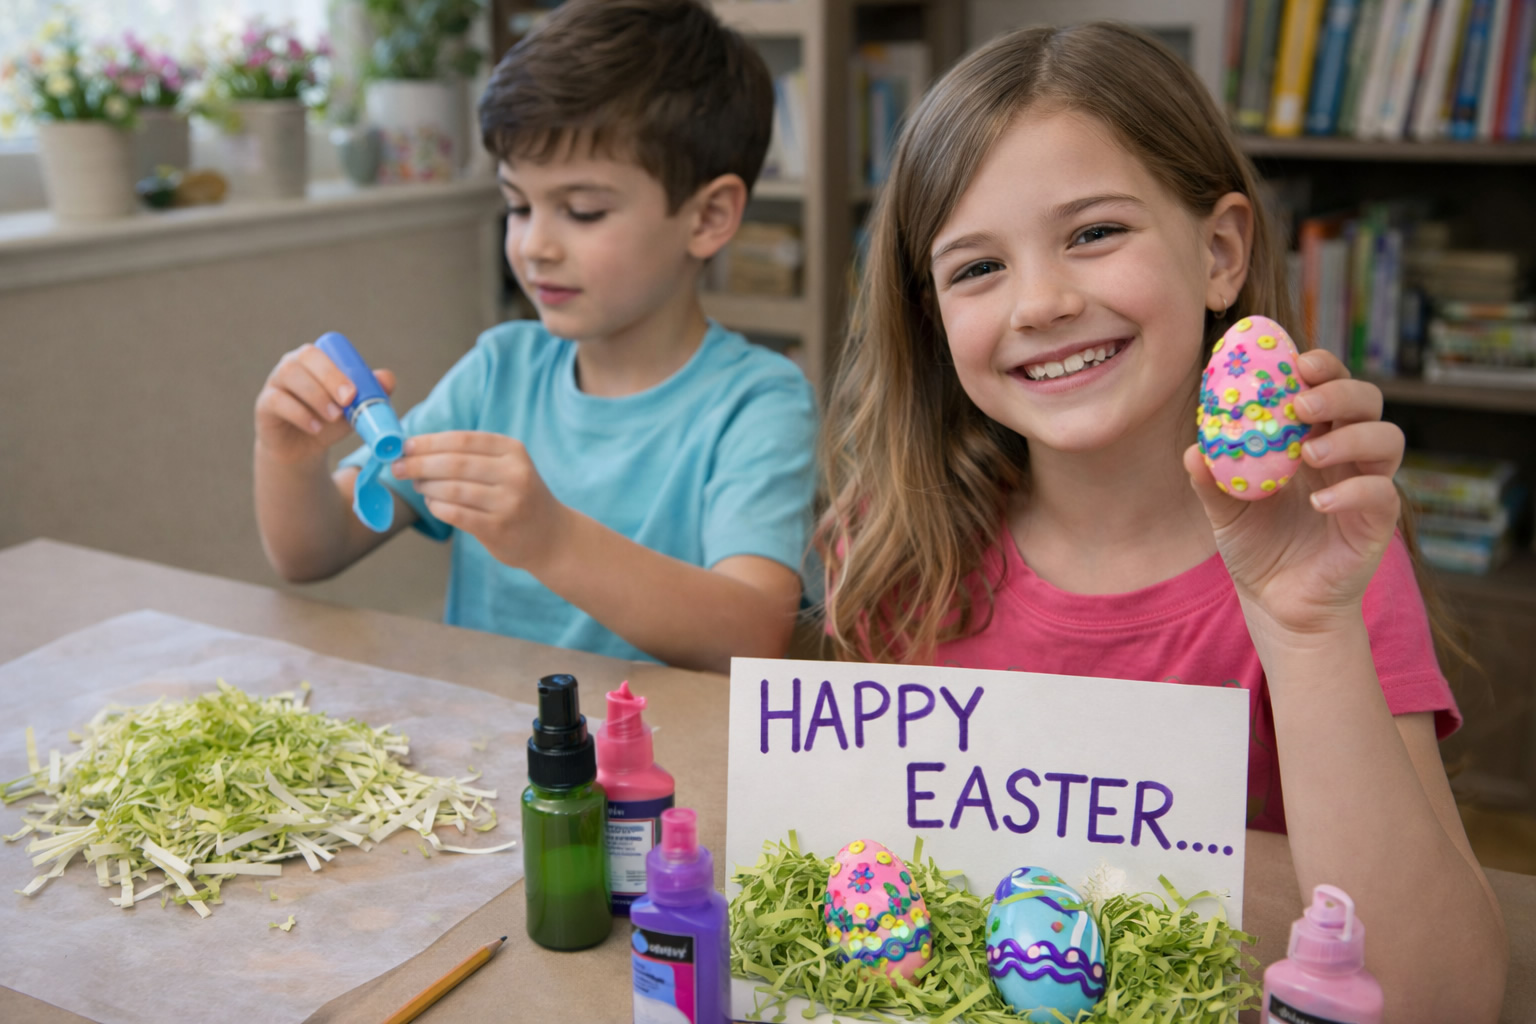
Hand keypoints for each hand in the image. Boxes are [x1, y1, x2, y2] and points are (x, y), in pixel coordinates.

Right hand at [255, 343, 396, 464]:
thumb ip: (372, 392)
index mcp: (315, 360)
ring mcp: (275, 382)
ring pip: (289, 375)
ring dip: (315, 396)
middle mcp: (292, 364)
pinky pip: (276, 401)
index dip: (338, 368)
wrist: (304, 449)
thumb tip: (387, 378)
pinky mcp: (264, 404)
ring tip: (333, 417)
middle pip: (305, 358)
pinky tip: (315, 428)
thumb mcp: (354, 409)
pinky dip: (299, 414)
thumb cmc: (330, 422)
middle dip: (329, 378)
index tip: (354, 392)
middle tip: (347, 401)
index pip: (324, 352)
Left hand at [391, 431, 569, 571]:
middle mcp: (514, 474)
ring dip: (427, 487)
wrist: (551, 535)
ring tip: (418, 486)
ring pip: (452, 489)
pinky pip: (455, 514)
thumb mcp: (507, 466)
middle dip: (419, 464)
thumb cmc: (518, 496)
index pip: (462, 440)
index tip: (403, 446)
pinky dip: (437, 508)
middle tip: (398, 468)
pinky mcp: (498, 528)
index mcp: (512, 451)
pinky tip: (433, 505)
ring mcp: (508, 502)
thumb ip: (471, 455)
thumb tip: (416, 449)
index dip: (428, 442)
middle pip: (454, 464)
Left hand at [1183, 348, 1404, 636]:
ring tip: (1309, 454)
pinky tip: (1319, 503)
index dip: (1321, 366)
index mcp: (1312, 437)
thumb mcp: (1224, 511)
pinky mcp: (1376, 522)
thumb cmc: (1256, 546)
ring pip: (1387, 439)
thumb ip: (1211, 481)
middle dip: (1339, 391)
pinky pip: (1382, 494)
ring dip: (1350, 437)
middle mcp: (1346, 454)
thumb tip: (1192, 451)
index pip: (1328, 386)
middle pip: (1366, 400)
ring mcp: (1366, 484)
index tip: (1296, 359)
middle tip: (1301, 403)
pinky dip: (1354, 492)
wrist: (1276, 603)